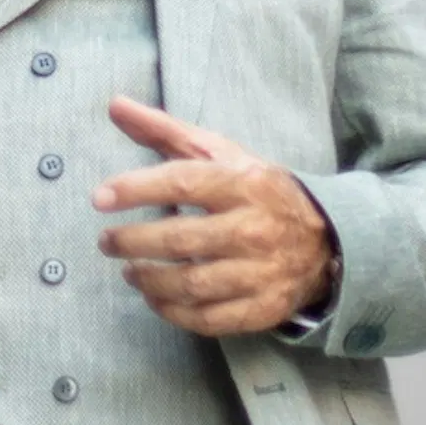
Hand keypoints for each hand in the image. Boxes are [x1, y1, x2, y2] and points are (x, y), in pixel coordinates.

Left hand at [91, 96, 336, 337]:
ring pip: (192, 284)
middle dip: (132, 242)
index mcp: (244, 183)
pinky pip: (209, 319)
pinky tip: (155, 298)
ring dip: (149, 280)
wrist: (326, 239)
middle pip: (181, 239)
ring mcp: (261, 272)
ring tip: (129, 271)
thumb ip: (166, 131)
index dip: (135, 190)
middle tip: (107, 242)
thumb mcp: (220, 153)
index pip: (182, 183)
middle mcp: (254, 228)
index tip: (99, 198)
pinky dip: (174, 312)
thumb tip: (115, 105)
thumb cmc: (258, 191)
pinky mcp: (263, 308)